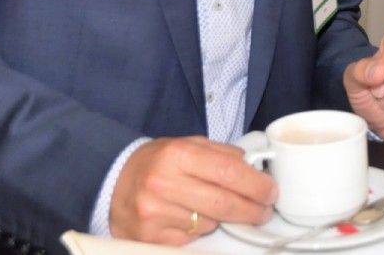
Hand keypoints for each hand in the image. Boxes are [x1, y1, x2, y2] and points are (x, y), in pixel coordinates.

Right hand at [109, 136, 276, 244]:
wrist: (113, 182)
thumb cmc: (158, 162)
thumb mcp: (187, 145)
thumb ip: (221, 154)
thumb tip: (254, 168)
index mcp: (177, 154)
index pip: (229, 172)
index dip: (256, 185)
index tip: (271, 191)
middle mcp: (164, 184)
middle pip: (223, 203)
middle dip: (252, 209)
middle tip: (264, 209)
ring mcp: (155, 214)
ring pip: (210, 223)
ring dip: (223, 218)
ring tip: (217, 207)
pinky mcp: (151, 237)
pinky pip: (191, 239)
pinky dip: (200, 230)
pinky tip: (193, 218)